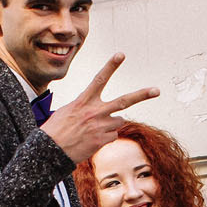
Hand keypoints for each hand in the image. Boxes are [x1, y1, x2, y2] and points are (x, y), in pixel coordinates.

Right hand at [40, 53, 158, 164]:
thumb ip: (86, 107)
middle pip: (124, 101)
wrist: (50, 151)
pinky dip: (105, 138)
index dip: (111, 66)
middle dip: (142, 95)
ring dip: (110, 125)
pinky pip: (113, 136)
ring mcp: (100, 127)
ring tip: (93, 130)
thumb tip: (99, 112)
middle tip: (157, 90)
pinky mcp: (102, 141)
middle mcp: (95, 112)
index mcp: (84, 101)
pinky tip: (91, 141)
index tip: (120, 54)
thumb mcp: (68, 111)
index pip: (100, 79)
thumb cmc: (56, 130)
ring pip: (118, 122)